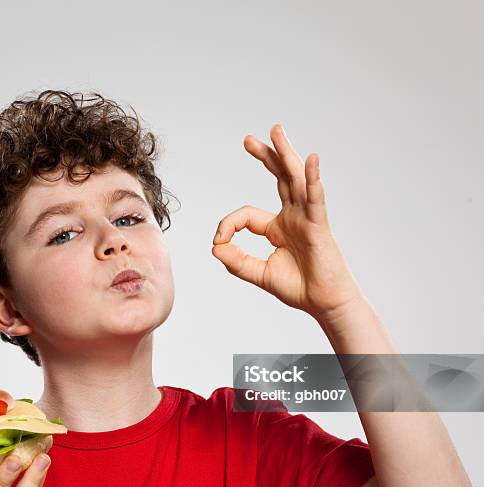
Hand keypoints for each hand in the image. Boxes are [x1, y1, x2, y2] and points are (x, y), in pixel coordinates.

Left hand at [211, 123, 363, 320]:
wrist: (324, 303)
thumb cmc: (299, 287)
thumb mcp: (259, 273)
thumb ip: (237, 261)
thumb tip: (215, 247)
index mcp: (277, 227)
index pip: (246, 214)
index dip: (228, 224)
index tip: (218, 241)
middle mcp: (293, 217)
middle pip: (279, 179)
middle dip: (265, 157)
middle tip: (248, 140)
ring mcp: (307, 218)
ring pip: (295, 180)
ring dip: (285, 154)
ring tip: (276, 130)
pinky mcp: (319, 225)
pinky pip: (315, 198)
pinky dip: (312, 179)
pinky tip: (310, 159)